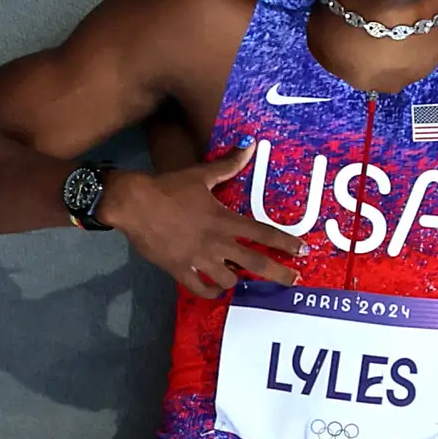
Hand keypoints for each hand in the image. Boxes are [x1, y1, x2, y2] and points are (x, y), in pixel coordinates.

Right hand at [107, 154, 303, 298]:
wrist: (134, 204)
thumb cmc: (170, 188)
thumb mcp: (201, 174)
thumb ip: (228, 164)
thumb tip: (250, 146)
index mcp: (225, 220)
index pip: (263, 234)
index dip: (286, 243)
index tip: (303, 251)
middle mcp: (217, 243)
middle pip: (255, 264)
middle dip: (278, 274)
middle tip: (294, 281)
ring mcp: (199, 260)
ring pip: (228, 280)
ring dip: (237, 281)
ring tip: (242, 280)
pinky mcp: (180, 270)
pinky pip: (200, 289)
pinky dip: (210, 292)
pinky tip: (216, 291)